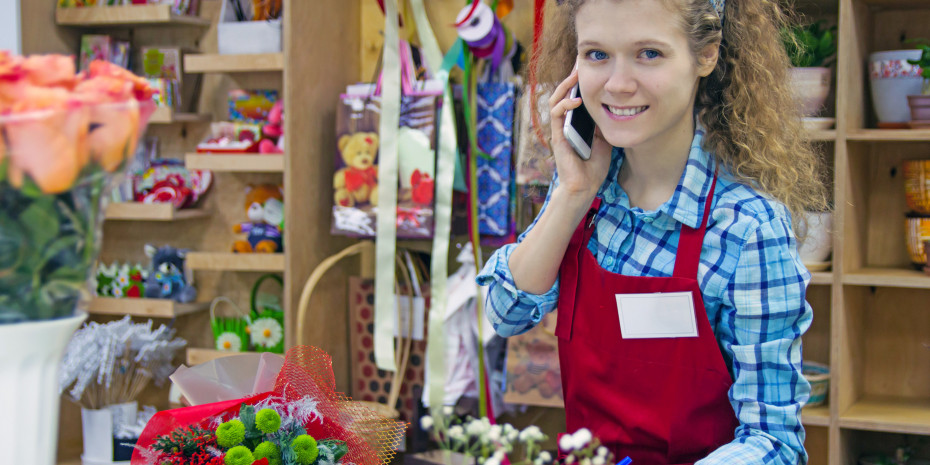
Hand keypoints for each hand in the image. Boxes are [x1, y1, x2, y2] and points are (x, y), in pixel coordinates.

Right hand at [548, 68, 612, 198]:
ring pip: (556, 100)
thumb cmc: (593, 166)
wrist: (584, 187)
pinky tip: (576, 100)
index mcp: (576, 123)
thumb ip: (604, 122)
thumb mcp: (605, 138)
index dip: (580, 81)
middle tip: (580, 62)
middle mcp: (566, 123)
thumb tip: (615, 105)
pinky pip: (556, 115)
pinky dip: (564, 105)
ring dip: (565, 86)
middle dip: (571, 77)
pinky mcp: (557, 136)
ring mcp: (559, 129)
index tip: (591, 66)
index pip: (575, 96)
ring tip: (575, 75)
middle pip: (564, 93)